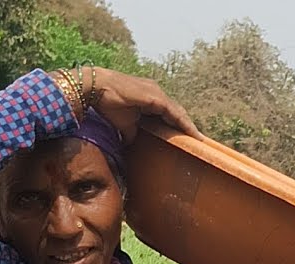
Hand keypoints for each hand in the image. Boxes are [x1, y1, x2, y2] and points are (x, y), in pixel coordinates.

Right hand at [80, 67, 201, 142]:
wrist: (96, 87)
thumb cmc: (108, 102)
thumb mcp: (125, 123)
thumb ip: (132, 133)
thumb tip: (133, 144)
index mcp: (151, 98)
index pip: (170, 114)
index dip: (179, 126)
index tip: (189, 138)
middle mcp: (157, 93)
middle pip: (177, 113)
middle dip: (187, 127)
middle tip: (199, 141)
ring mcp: (158, 93)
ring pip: (178, 113)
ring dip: (188, 127)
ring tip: (199, 140)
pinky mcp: (156, 97)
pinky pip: (174, 113)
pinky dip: (184, 123)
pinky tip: (191, 133)